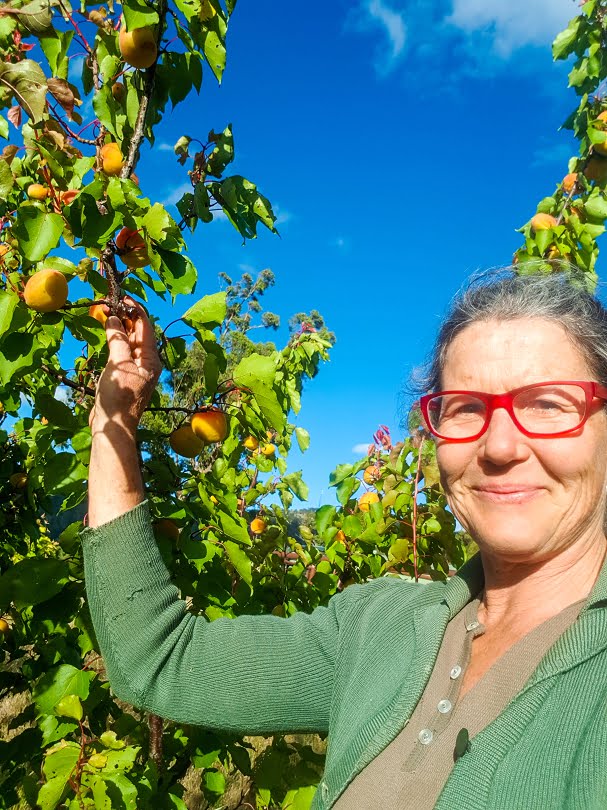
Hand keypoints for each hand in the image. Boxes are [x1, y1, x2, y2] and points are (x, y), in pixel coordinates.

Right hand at [89, 299, 161, 434]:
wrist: (112, 426)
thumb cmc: (118, 397)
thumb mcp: (118, 364)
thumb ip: (118, 339)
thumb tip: (114, 318)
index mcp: (151, 359)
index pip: (146, 327)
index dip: (135, 310)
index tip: (123, 296)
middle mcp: (147, 363)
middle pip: (138, 334)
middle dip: (126, 317)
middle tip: (111, 302)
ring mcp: (136, 370)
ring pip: (129, 342)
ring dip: (119, 328)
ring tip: (107, 312)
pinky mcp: (125, 376)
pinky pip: (122, 352)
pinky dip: (115, 341)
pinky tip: (107, 333)